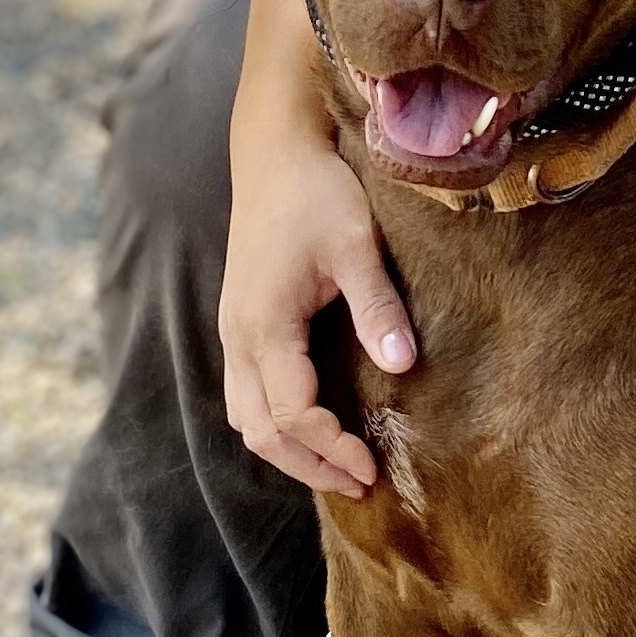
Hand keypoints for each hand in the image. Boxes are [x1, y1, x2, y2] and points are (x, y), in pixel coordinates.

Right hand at [219, 131, 416, 499]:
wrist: (274, 152)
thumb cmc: (316, 192)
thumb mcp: (354, 245)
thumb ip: (376, 307)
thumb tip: (402, 365)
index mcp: (264, 324)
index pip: (292, 414)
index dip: (331, 449)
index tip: (373, 467)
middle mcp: (238, 336)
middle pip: (259, 430)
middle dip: (307, 465)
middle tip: (358, 484)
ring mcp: (233, 330)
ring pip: (245, 416)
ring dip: (287, 449)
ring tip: (337, 466)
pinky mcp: (240, 322)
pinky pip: (246, 392)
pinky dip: (275, 422)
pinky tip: (313, 424)